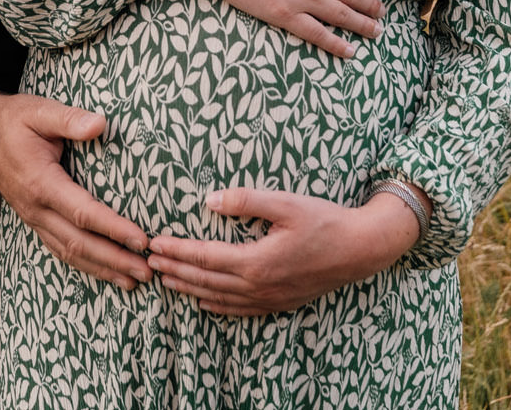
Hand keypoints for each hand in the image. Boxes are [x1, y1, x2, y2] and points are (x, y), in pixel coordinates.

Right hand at [0, 93, 150, 291]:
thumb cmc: (13, 120)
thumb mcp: (40, 111)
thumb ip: (70, 119)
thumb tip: (100, 124)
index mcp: (41, 183)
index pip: (84, 213)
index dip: (114, 229)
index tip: (142, 240)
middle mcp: (36, 208)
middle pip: (80, 243)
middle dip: (116, 260)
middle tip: (148, 271)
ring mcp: (33, 218)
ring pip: (70, 252)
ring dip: (103, 268)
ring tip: (133, 281)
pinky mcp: (34, 220)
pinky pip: (60, 249)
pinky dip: (84, 264)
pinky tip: (104, 271)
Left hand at [146, 186, 421, 315]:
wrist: (362, 249)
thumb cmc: (325, 220)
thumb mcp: (286, 203)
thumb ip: (247, 201)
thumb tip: (209, 200)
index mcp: (256, 261)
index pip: (205, 257)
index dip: (177, 250)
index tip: (154, 243)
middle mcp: (259, 285)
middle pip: (205, 280)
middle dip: (175, 270)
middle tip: (148, 261)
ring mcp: (269, 298)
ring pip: (219, 298)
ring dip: (189, 289)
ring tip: (166, 280)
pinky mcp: (280, 302)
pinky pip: (240, 310)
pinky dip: (216, 306)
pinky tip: (204, 302)